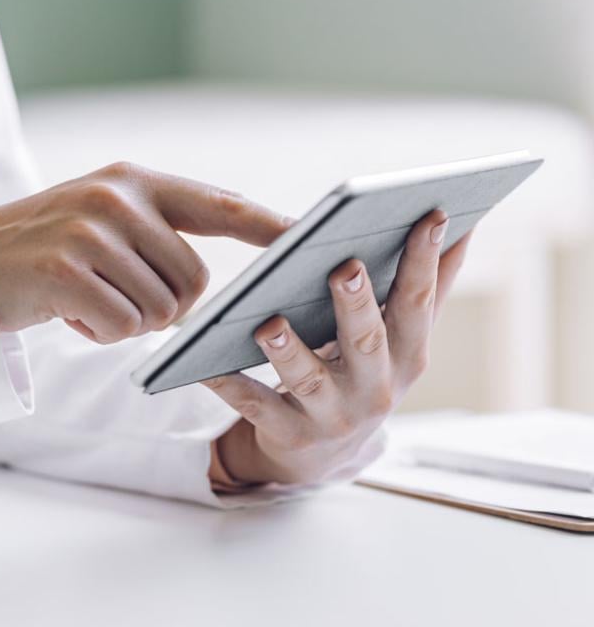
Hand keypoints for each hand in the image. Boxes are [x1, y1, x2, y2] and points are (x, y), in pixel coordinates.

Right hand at [0, 162, 289, 342]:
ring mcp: (90, 232)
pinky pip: (124, 328)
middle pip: (194, 281)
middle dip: (165, 306)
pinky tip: (68, 313)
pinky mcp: (66, 271)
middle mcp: (116, 198)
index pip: (219, 205)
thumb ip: (156, 233)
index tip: (314, 239)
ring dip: (128, 322)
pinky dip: (101, 334)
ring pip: (162, 311)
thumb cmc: (44, 251)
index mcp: (134, 181)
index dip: (270, 226)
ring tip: (84, 299)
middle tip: (114, 296)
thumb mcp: (99, 220)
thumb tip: (212, 286)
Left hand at [206, 210, 471, 485]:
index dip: (424, 259)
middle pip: (366, 340)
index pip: (418, 300)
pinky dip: (228, 385)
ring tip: (267, 321)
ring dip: (288, 350)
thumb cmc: (362, 374)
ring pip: (309, 379)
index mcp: (407, 352)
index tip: (429, 215)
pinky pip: (254, 405)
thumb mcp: (402, 339)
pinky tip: (203, 362)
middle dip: (355, 304)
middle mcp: (376, 386)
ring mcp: (333, 415)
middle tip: (342, 266)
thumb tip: (465, 223)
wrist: (322, 454)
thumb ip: (430, 284)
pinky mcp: (288, 434)